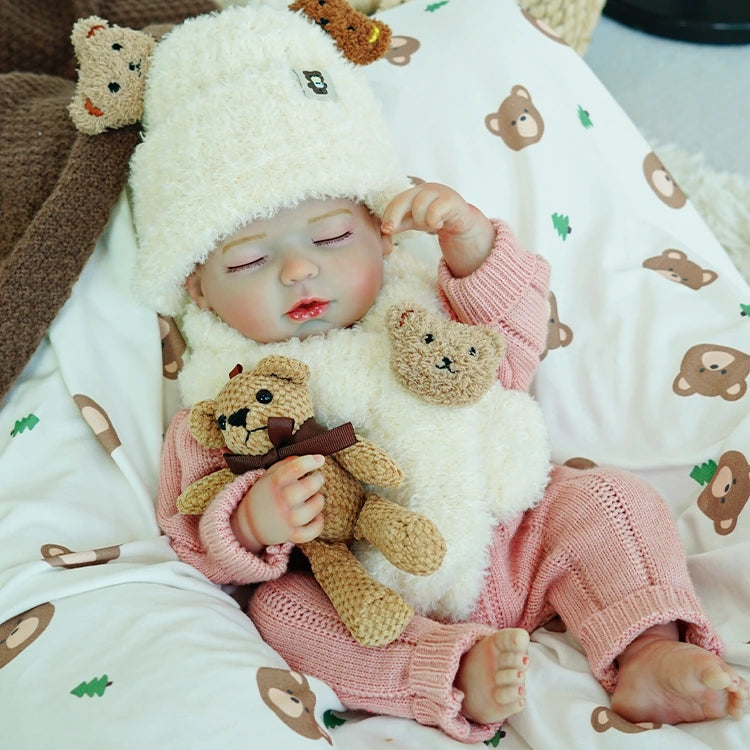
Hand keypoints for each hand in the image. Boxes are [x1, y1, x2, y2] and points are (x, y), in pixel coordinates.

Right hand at [230, 455, 325, 552]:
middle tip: (318, 478)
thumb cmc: (266, 494)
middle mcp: (280, 501)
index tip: (320, 459)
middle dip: (317, 480)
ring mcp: (285, 520)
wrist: (248, 522)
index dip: (309, 462)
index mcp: (274, 483)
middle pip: (305, 489)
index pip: (293, 469)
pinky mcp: (291, 534)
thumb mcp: (269, 475)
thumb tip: (306, 458)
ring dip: (319, 501)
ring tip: (316, 497)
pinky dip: (318, 524)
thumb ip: (286, 465)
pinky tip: (317, 516)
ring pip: (311, 511)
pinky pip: (310, 533)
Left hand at [381, 182, 495, 276]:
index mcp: (414, 192)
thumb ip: (399, 224)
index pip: (397, 200)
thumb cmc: (436, 218)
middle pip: (404, 199)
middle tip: (390, 230)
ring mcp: (439, 192)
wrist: (462, 222)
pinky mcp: (451, 200)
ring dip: (421, 221)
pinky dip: (433, 221)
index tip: (385, 229)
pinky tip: (438, 224)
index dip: (388, 214)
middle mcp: (425, 189)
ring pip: (419, 206)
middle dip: (394, 216)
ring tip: (430, 225)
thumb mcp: (414, 221)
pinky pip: (435, 211)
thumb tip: (384, 229)